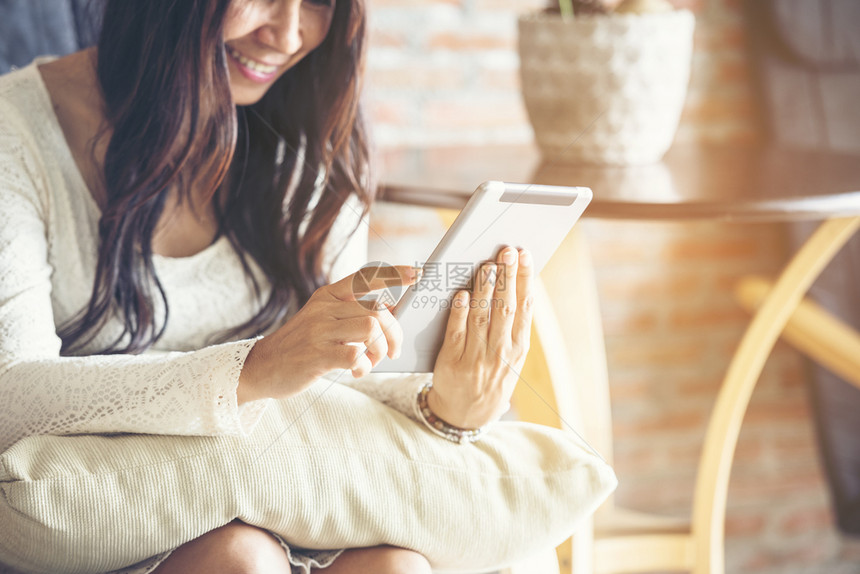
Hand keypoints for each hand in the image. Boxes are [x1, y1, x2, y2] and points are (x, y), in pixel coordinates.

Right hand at [238, 264, 419, 402]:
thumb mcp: (322, 319)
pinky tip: (357, 372)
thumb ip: (351, 313)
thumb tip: (392, 311)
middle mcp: (325, 308)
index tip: (417, 274)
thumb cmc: (301, 345)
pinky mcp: (318, 355)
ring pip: (371, 329)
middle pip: (378, 310)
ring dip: (381, 350)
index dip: (394, 274)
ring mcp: (320, 331)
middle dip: (395, 333)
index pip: (365, 277)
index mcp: (328, 296)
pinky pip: (356, 355)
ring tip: (372, 361)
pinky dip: (365, 367)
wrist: (262, 366)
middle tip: (393, 351)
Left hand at [429, 246, 533, 428]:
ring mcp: (477, 359)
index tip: (526, 255)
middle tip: (507, 250)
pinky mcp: (452, 363)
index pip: (525, 307)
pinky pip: (457, 334)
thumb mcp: (511, 357)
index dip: (525, 279)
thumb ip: (513, 326)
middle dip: (507, 276)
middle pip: (505, 308)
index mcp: (518, 348)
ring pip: (482, 317)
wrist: (466, 415)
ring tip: (487, 265)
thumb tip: (514, 284)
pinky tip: (463, 294)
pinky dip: (460, 313)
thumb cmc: (490, 376)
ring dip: (485, 289)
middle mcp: (501, 352)